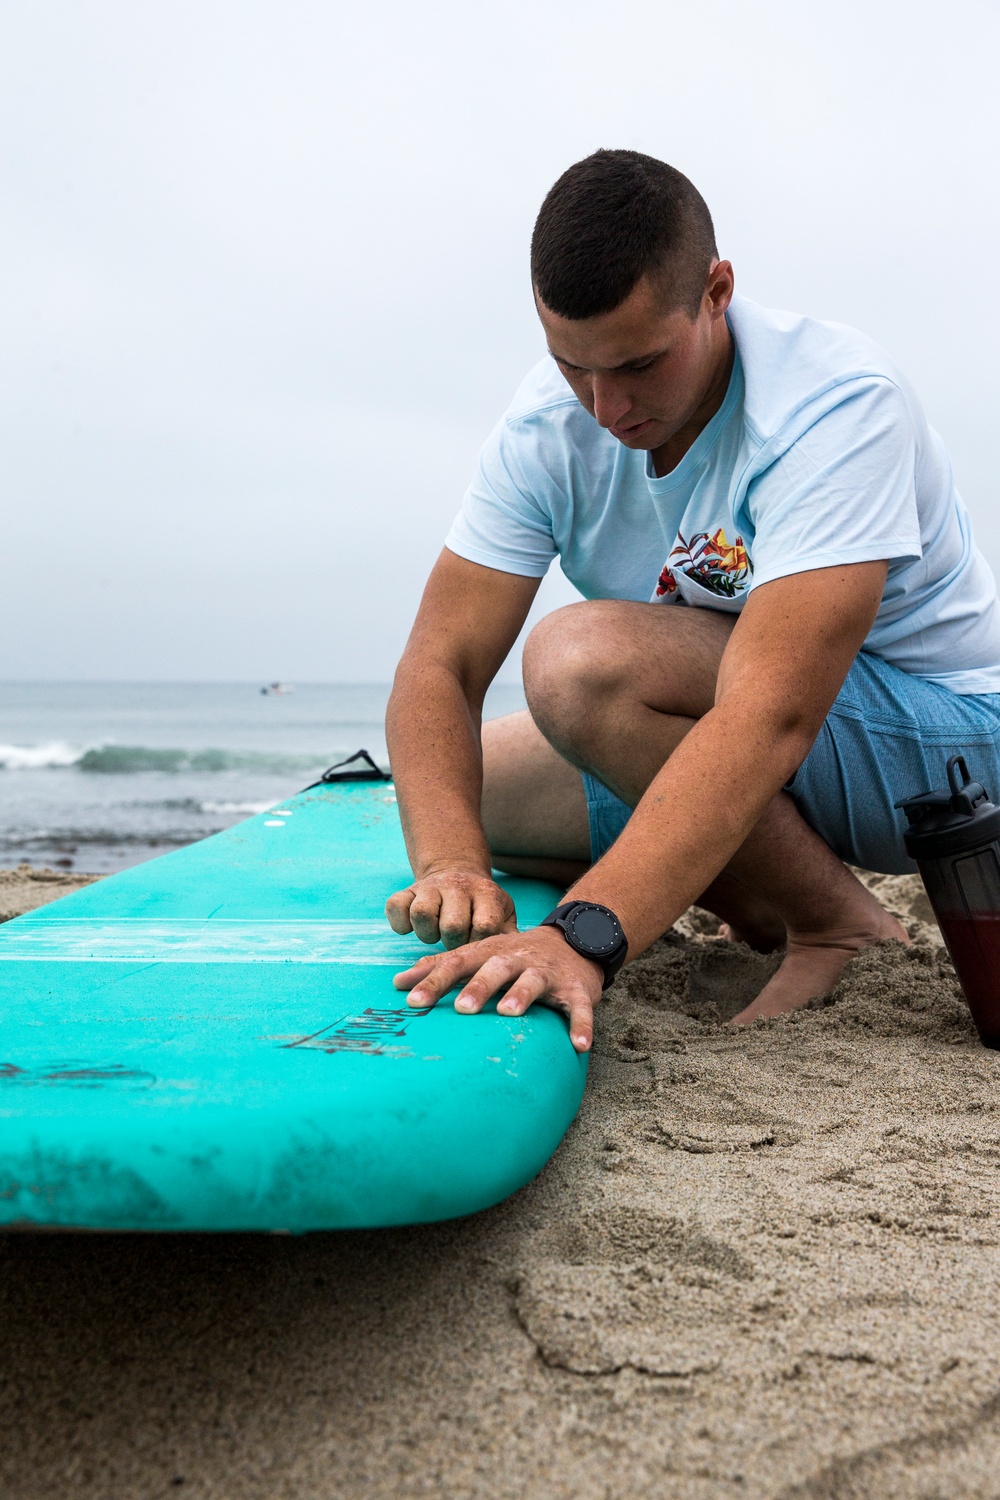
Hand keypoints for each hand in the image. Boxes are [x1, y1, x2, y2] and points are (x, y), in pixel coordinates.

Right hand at [385, 868, 516, 948]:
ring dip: (427, 934)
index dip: (479, 944)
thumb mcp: (503, 914)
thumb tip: (517, 960)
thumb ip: (509, 934)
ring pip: (422, 914)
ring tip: (436, 935)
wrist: (458, 872)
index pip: (484, 925)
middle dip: (453, 943)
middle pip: (452, 925)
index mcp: (486, 893)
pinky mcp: (407, 890)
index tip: (478, 949)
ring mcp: (430, 887)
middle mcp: (458, 886)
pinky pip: (395, 907)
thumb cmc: (484, 905)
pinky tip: (411, 928)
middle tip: (456, 943)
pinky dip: (401, 924)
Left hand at [392, 926, 602, 1051]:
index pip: (458, 963)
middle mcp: (517, 959)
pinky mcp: (576, 990)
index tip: (412, 1001)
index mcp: (490, 952)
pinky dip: (581, 1026)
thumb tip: (396, 983)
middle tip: (463, 1008)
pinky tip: (579, 1046)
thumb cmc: (513, 956)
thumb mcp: (478, 954)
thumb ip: (440, 968)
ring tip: (508, 1013)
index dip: (436, 981)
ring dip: (521, 995)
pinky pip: (580, 1009)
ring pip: (534, 982)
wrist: (575, 941)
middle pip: (495, 968)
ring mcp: (547, 974)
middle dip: (479, 986)